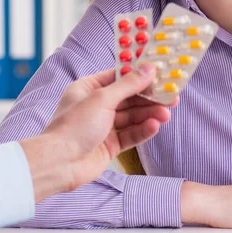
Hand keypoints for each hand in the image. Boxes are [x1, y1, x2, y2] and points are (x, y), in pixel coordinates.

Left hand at [21, 64, 177, 202]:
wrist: (59, 164)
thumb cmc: (74, 126)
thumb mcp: (103, 99)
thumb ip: (129, 85)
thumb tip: (149, 69)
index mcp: (89, 88)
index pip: (119, 77)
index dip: (140, 75)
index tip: (161, 74)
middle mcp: (97, 106)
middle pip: (130, 98)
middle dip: (150, 98)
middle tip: (172, 97)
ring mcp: (104, 126)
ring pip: (133, 117)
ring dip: (149, 115)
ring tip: (166, 114)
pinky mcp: (110, 144)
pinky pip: (131, 134)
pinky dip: (143, 130)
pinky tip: (154, 126)